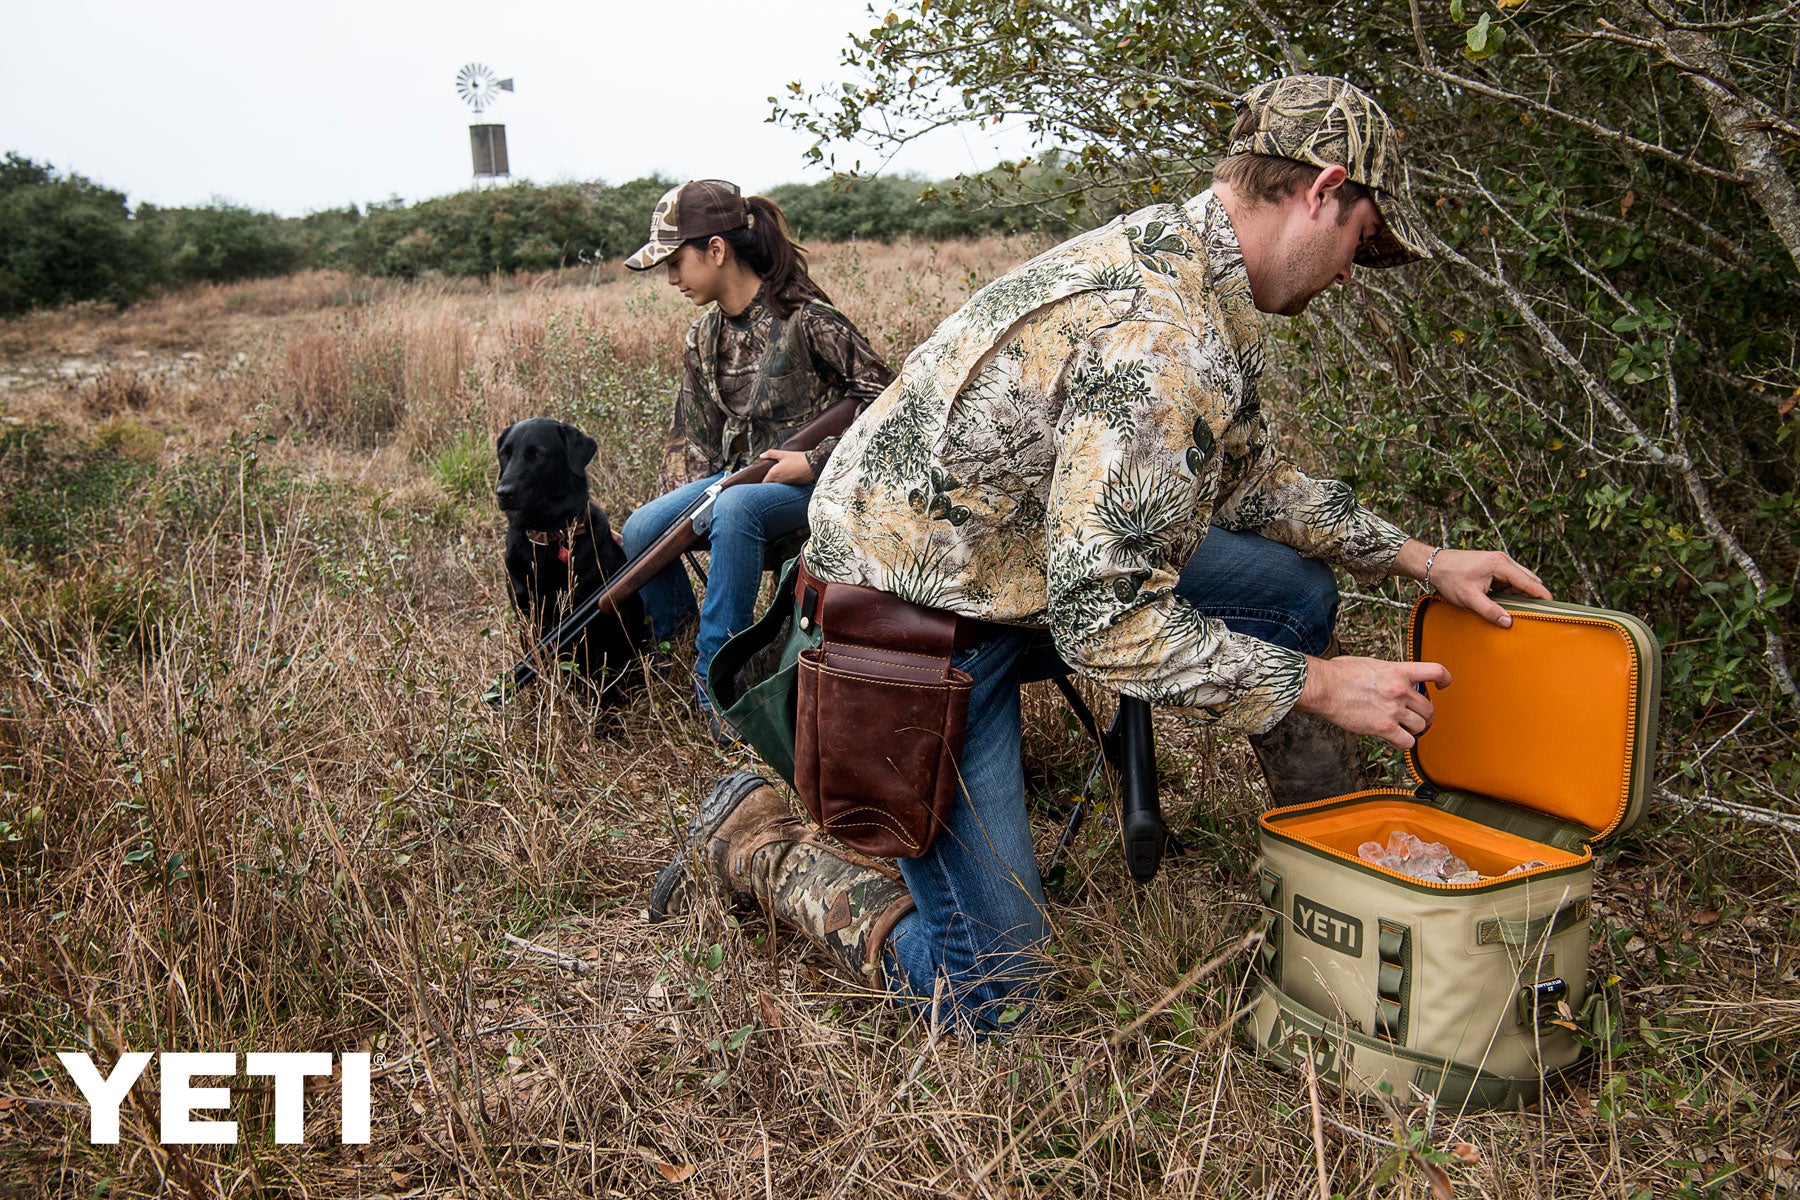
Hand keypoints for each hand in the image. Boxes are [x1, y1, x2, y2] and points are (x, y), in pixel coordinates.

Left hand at [760, 449, 815, 484]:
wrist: (813, 465)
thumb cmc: (798, 459)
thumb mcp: (783, 454)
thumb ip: (771, 454)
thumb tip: (761, 455)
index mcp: (774, 473)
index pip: (764, 481)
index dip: (761, 480)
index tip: (760, 477)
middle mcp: (779, 480)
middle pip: (770, 485)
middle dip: (768, 481)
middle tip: (769, 476)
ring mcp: (786, 484)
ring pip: (777, 486)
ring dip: (776, 482)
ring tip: (780, 474)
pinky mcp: (793, 485)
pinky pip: (785, 485)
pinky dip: (785, 482)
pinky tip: (788, 475)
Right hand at [1294, 654, 1450, 749]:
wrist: (1324, 687)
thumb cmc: (1339, 674)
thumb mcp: (1370, 664)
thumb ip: (1387, 672)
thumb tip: (1391, 677)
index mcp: (1398, 671)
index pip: (1435, 672)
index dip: (1445, 679)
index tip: (1443, 686)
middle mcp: (1400, 690)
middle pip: (1429, 708)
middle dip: (1425, 715)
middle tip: (1416, 717)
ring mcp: (1393, 710)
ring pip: (1420, 726)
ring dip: (1413, 729)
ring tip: (1403, 729)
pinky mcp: (1383, 727)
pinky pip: (1407, 742)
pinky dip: (1403, 743)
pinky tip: (1395, 739)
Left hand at [1393, 539, 1551, 627]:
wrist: (1433, 565)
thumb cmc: (1450, 578)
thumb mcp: (1469, 598)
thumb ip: (1490, 610)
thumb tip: (1508, 622)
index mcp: (1501, 565)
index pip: (1530, 581)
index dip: (1542, 595)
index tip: (1553, 607)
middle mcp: (1503, 561)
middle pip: (1528, 580)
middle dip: (1532, 596)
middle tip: (1536, 614)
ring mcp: (1498, 564)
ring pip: (1518, 581)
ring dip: (1519, 594)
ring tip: (1520, 612)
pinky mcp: (1492, 568)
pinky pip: (1508, 581)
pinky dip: (1510, 592)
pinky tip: (1506, 604)